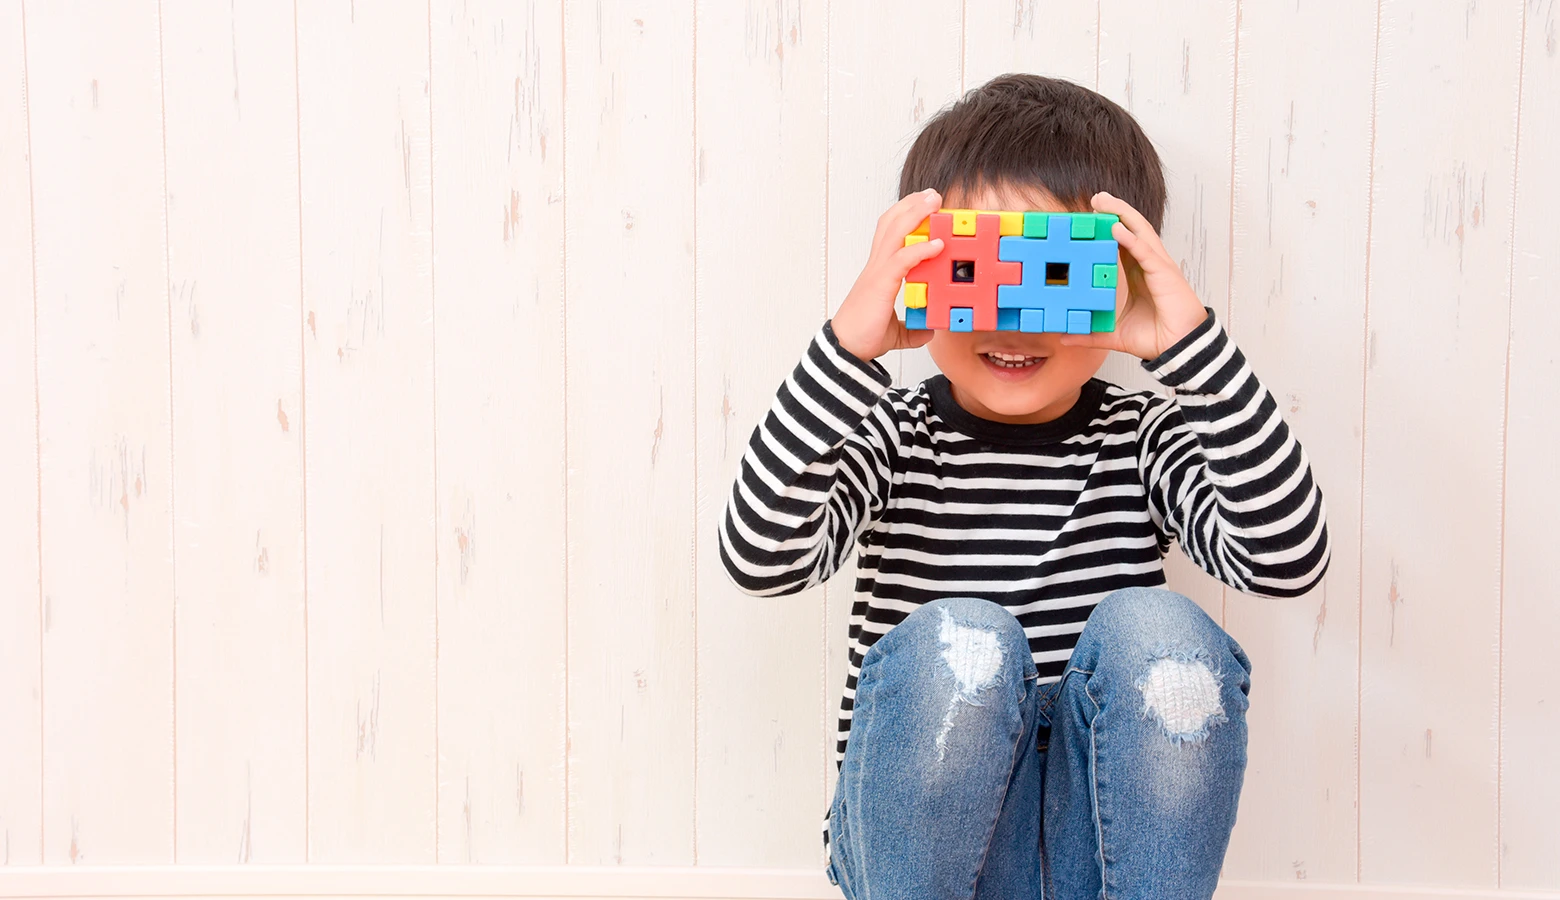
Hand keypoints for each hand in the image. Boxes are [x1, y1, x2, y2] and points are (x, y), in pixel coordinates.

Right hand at [830, 189, 947, 361]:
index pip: (889, 232)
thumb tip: (929, 330)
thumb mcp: (897, 332)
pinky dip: (921, 249)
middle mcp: (877, 265)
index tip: (925, 204)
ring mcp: (878, 272)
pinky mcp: (881, 283)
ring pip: (894, 231)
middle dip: (912, 204)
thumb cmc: (865, 337)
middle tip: (933, 194)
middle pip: (891, 222)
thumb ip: (913, 329)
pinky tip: (938, 245)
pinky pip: (902, 259)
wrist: (847, 349)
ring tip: (934, 201)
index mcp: (879, 271)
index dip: (905, 215)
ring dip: (916, 213)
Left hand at [1058, 192, 1208, 360]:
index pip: (1122, 244)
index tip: (1089, 218)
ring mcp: (1158, 266)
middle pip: (1132, 230)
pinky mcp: (1164, 274)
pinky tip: (1117, 228)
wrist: (1178, 348)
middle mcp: (1148, 265)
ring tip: (1103, 202)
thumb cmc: (1153, 338)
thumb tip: (1065, 337)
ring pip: (1140, 232)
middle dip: (1115, 212)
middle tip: (1096, 199)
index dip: (1108, 229)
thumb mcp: (1113, 333)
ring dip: (1122, 215)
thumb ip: (1090, 333)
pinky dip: (1131, 239)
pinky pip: (1145, 252)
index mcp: (1138, 273)